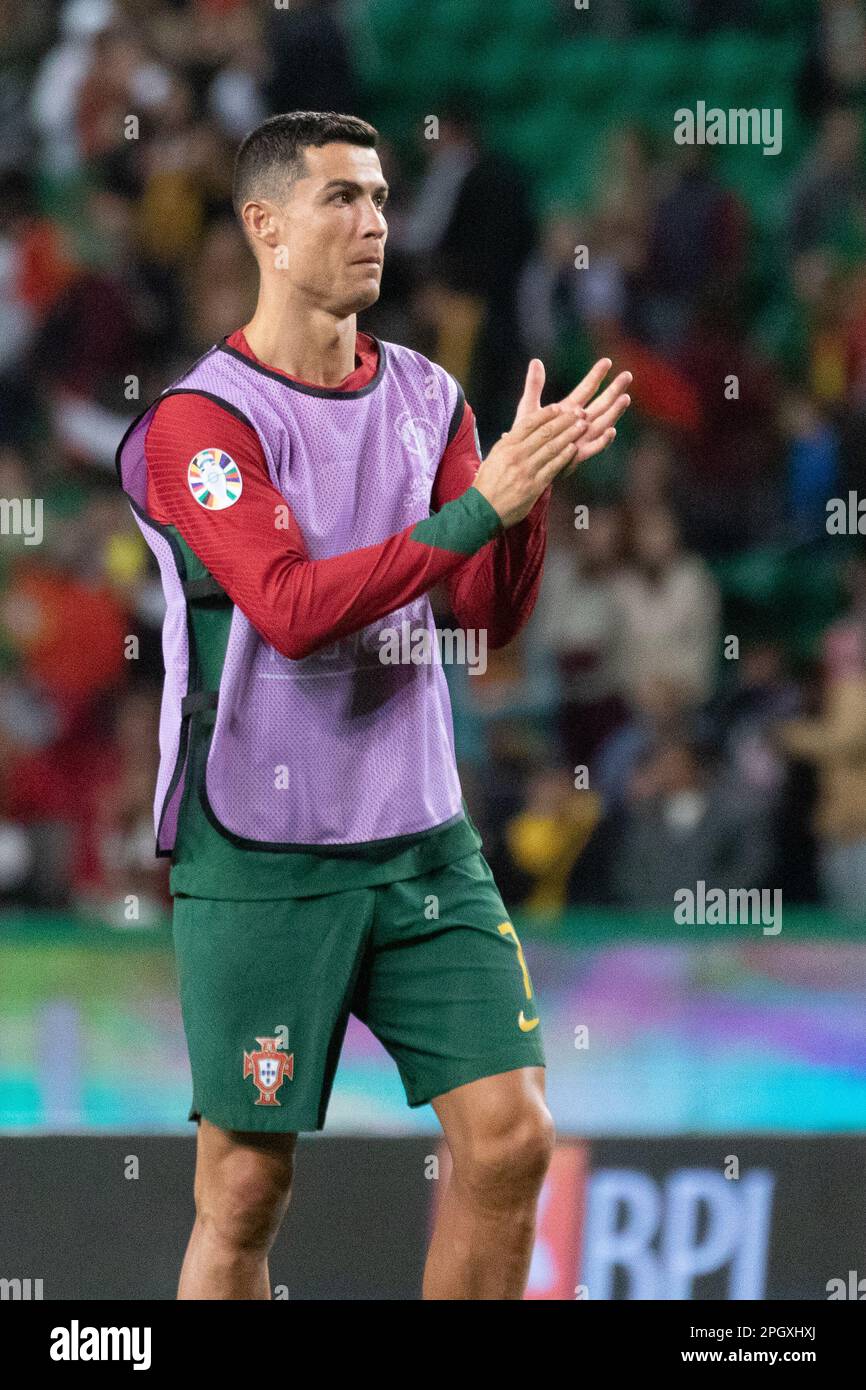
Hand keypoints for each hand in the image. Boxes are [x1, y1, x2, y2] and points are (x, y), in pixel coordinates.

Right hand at [472, 399, 589, 527]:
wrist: (482, 511)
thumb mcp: (492, 459)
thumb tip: (512, 435)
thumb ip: (506, 447)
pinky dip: (565, 456)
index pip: (528, 423)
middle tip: (578, 412)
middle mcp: (516, 455)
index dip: (546, 414)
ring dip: (569, 435)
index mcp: (505, 446)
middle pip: (544, 432)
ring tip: (581, 426)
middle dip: (564, 421)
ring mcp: (526, 470)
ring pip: (552, 448)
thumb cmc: (486, 485)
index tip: (558, 407)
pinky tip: (574, 448)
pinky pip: (553, 467)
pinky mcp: (534, 485)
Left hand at [514, 357, 632, 477]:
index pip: (587, 389)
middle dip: (614, 390)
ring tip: (625, 398)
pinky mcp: (578, 455)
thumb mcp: (529, 408)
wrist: (523, 462)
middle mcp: (580, 422)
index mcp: (569, 409)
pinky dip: (603, 440)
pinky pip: (594, 447)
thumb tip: (535, 361)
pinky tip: (612, 431)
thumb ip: (534, 386)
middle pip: (601, 403)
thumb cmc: (527, 435)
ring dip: (614, 411)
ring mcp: (581, 438)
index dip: (596, 375)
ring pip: (603, 422)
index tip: (607, 361)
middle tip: (627, 375)